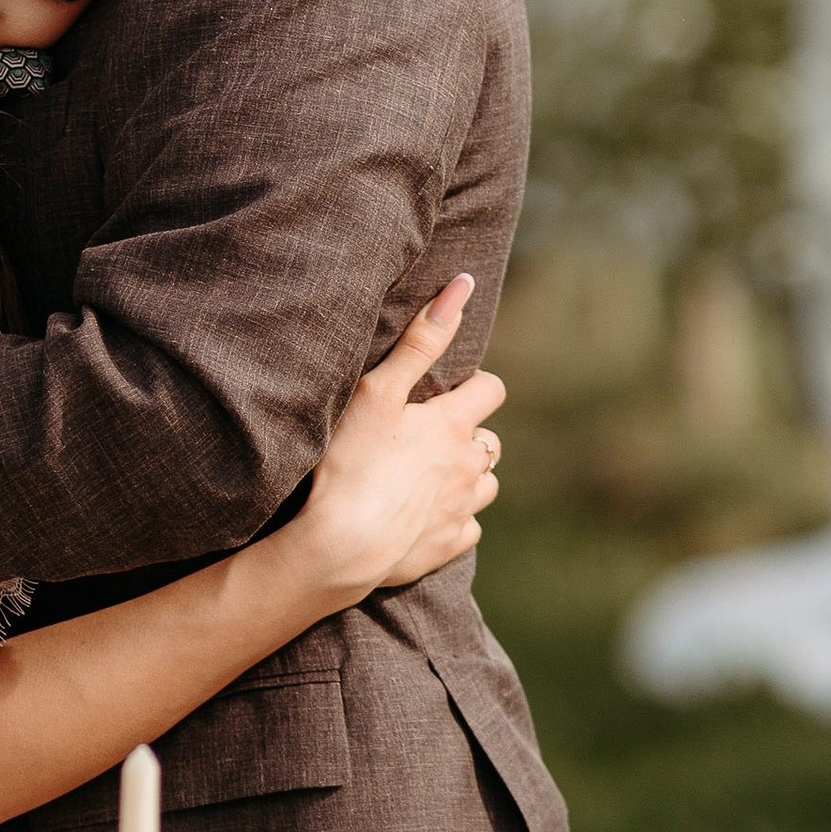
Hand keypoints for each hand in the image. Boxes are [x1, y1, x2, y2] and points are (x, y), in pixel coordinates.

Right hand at [291, 279, 504, 605]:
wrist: (340, 545)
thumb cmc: (350, 460)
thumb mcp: (378, 390)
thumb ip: (421, 340)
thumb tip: (463, 285)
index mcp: (453, 425)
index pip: (490, 389)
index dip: (474, 385)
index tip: (450, 388)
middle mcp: (468, 466)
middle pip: (489, 441)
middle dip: (468, 434)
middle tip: (427, 435)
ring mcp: (461, 509)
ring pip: (485, 485)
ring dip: (467, 477)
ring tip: (429, 476)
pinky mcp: (448, 546)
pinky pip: (468, 527)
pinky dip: (454, 518)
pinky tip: (426, 516)